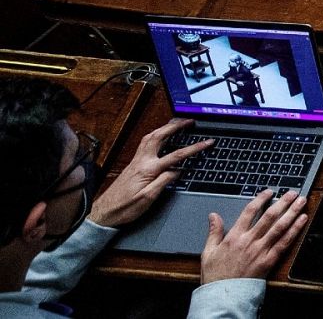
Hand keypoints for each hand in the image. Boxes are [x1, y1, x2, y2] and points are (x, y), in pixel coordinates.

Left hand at [88, 119, 210, 227]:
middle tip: (189, 121)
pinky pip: (144, 143)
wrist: (104, 213)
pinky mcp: (132, 164)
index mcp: (148, 169)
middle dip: (176, 126)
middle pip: (159, 136)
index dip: (194, 148)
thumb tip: (177, 171)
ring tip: (175, 124)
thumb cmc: (124, 208)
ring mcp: (135, 161)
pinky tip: (159, 137)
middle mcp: (141, 161)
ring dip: (164, 128)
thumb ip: (164, 182)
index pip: (176, 155)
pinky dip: (155, 135)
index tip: (206, 142)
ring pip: (150, 137)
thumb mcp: (148, 199)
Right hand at [200, 190, 308, 283]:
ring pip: (280, 226)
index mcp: (234, 236)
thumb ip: (213, 232)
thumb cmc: (216, 275)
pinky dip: (295, 230)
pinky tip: (302, 220)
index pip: (250, 211)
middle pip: (269, 216)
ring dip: (292, 212)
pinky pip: (285, 242)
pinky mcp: (269, 260)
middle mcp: (249, 240)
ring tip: (301, 201)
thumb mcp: (208, 252)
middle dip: (283, 202)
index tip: (270, 192)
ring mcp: (261, 250)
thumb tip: (213, 215)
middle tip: (292, 193)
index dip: (261, 199)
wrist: (223, 295)